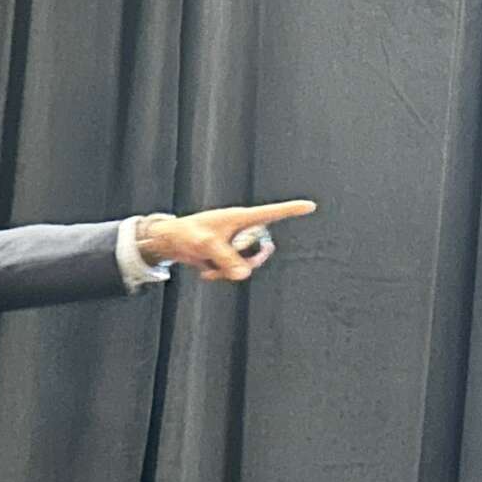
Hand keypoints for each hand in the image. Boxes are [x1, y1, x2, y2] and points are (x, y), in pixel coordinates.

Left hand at [137, 199, 317, 281]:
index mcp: (241, 218)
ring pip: (246, 266)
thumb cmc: (188, 234)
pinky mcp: (229, 257)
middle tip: (219, 256)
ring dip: (227, 271)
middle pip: (259, 251)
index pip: (271, 213)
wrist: (171, 242)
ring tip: (208, 265)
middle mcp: (242, 231)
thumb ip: (225, 259)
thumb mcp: (205, 245)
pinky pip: (234, 273)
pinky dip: (220, 274)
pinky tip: (205, 269)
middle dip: (241, 260)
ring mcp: (236, 245)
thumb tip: (244, 275)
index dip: (291, 210)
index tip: (310, 205)